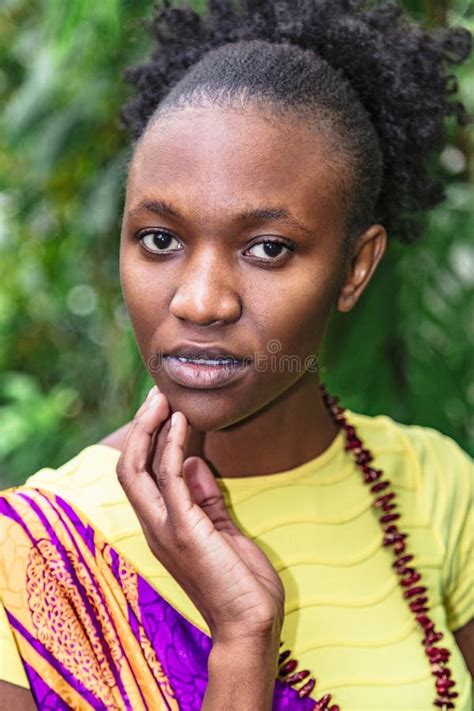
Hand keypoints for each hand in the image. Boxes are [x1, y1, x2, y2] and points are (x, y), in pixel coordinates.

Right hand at [116, 386, 284, 645]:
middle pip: (129, 467)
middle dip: (141, 427)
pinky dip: (171, 447)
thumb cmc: (239, 583)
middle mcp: (156, 525)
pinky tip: (181, 423)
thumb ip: (205, 498)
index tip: (164, 408)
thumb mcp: (222, 531)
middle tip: (157, 394)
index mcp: (164, 525)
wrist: (251, 625)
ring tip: (163, 398)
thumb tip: (195, 461)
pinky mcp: (184, 531)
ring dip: (149, 429)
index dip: (148, 439)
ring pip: (137, 469)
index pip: (142, 474)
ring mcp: (166, 528)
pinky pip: (169, 479)